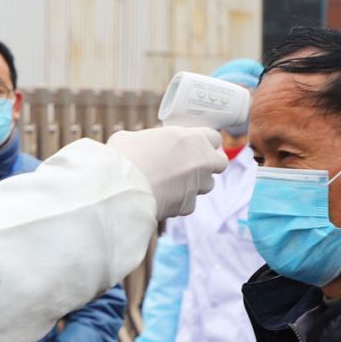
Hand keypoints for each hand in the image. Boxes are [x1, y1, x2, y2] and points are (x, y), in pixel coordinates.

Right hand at [105, 127, 226, 220]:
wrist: (120, 189)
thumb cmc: (123, 157)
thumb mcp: (132, 137)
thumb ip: (148, 140)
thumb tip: (143, 145)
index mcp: (190, 138)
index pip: (214, 137)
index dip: (205, 142)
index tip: (196, 145)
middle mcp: (200, 161)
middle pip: (220, 162)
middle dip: (209, 164)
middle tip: (192, 165)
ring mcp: (197, 184)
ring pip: (207, 185)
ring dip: (196, 184)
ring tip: (174, 183)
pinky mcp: (188, 205)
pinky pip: (190, 203)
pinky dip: (180, 201)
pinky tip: (163, 197)